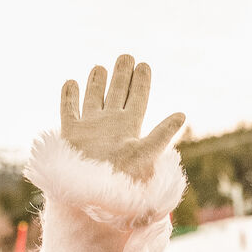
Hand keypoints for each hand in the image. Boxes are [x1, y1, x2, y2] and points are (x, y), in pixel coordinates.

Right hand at [60, 55, 184, 182]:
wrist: (93, 195)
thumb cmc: (121, 178)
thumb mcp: (145, 154)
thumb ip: (162, 133)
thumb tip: (183, 114)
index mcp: (129, 126)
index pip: (138, 98)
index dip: (141, 81)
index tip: (144, 64)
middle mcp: (110, 124)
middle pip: (117, 93)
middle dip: (121, 75)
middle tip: (126, 56)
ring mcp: (90, 128)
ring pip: (93, 98)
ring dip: (97, 83)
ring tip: (100, 67)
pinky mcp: (71, 134)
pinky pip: (68, 111)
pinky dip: (69, 96)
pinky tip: (71, 82)